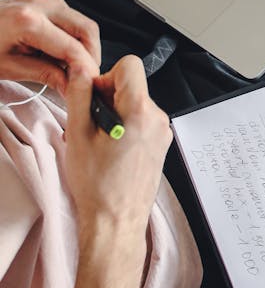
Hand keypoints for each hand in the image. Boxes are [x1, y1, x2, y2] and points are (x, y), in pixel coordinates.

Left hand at [0, 0, 100, 92]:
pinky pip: (72, 19)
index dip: (85, 70)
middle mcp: (41, 4)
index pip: (73, 48)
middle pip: (87, 30)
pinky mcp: (47, 1)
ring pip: (83, 24)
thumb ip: (45, 75)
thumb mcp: (7, 67)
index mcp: (29, 21)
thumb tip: (72, 86)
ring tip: (72, 70)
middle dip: (91, 57)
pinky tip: (63, 56)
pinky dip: (74, 39)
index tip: (89, 87)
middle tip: (86, 80)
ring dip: (84, 48)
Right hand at [64, 56, 171, 242]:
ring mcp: (162, 133)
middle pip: (132, 86)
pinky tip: (111, 151)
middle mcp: (158, 119)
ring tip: (99, 143)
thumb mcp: (78, 134)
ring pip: (136, 104)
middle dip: (108, 99)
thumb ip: (80, 95)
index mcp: (140, 111)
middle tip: (90, 126)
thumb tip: (81, 71)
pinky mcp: (161, 145)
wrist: (116, 222)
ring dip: (116, 115)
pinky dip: (126, 128)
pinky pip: (142, 122)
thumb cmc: (99, 185)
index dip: (107, 76)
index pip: (130, 65)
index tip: (95, 97)